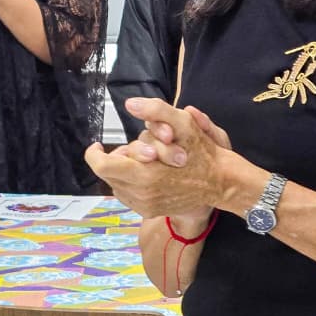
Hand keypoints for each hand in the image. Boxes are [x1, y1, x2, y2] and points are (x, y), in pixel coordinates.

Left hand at [84, 98, 234, 218]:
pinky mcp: (149, 211)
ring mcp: (144, 205)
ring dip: (123, 170)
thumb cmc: (203, 152)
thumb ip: (156, 110)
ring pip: (116, 184)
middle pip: (108, 174)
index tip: (97, 145)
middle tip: (132, 150)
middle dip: (115, 158)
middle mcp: (141, 193)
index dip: (95, 153)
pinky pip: (127, 195)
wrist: (220, 182)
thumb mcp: (183, 123)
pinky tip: (146, 173)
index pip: (101, 165)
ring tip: (144, 161)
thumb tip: (131, 104)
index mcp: (144, 173)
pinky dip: (130, 182)